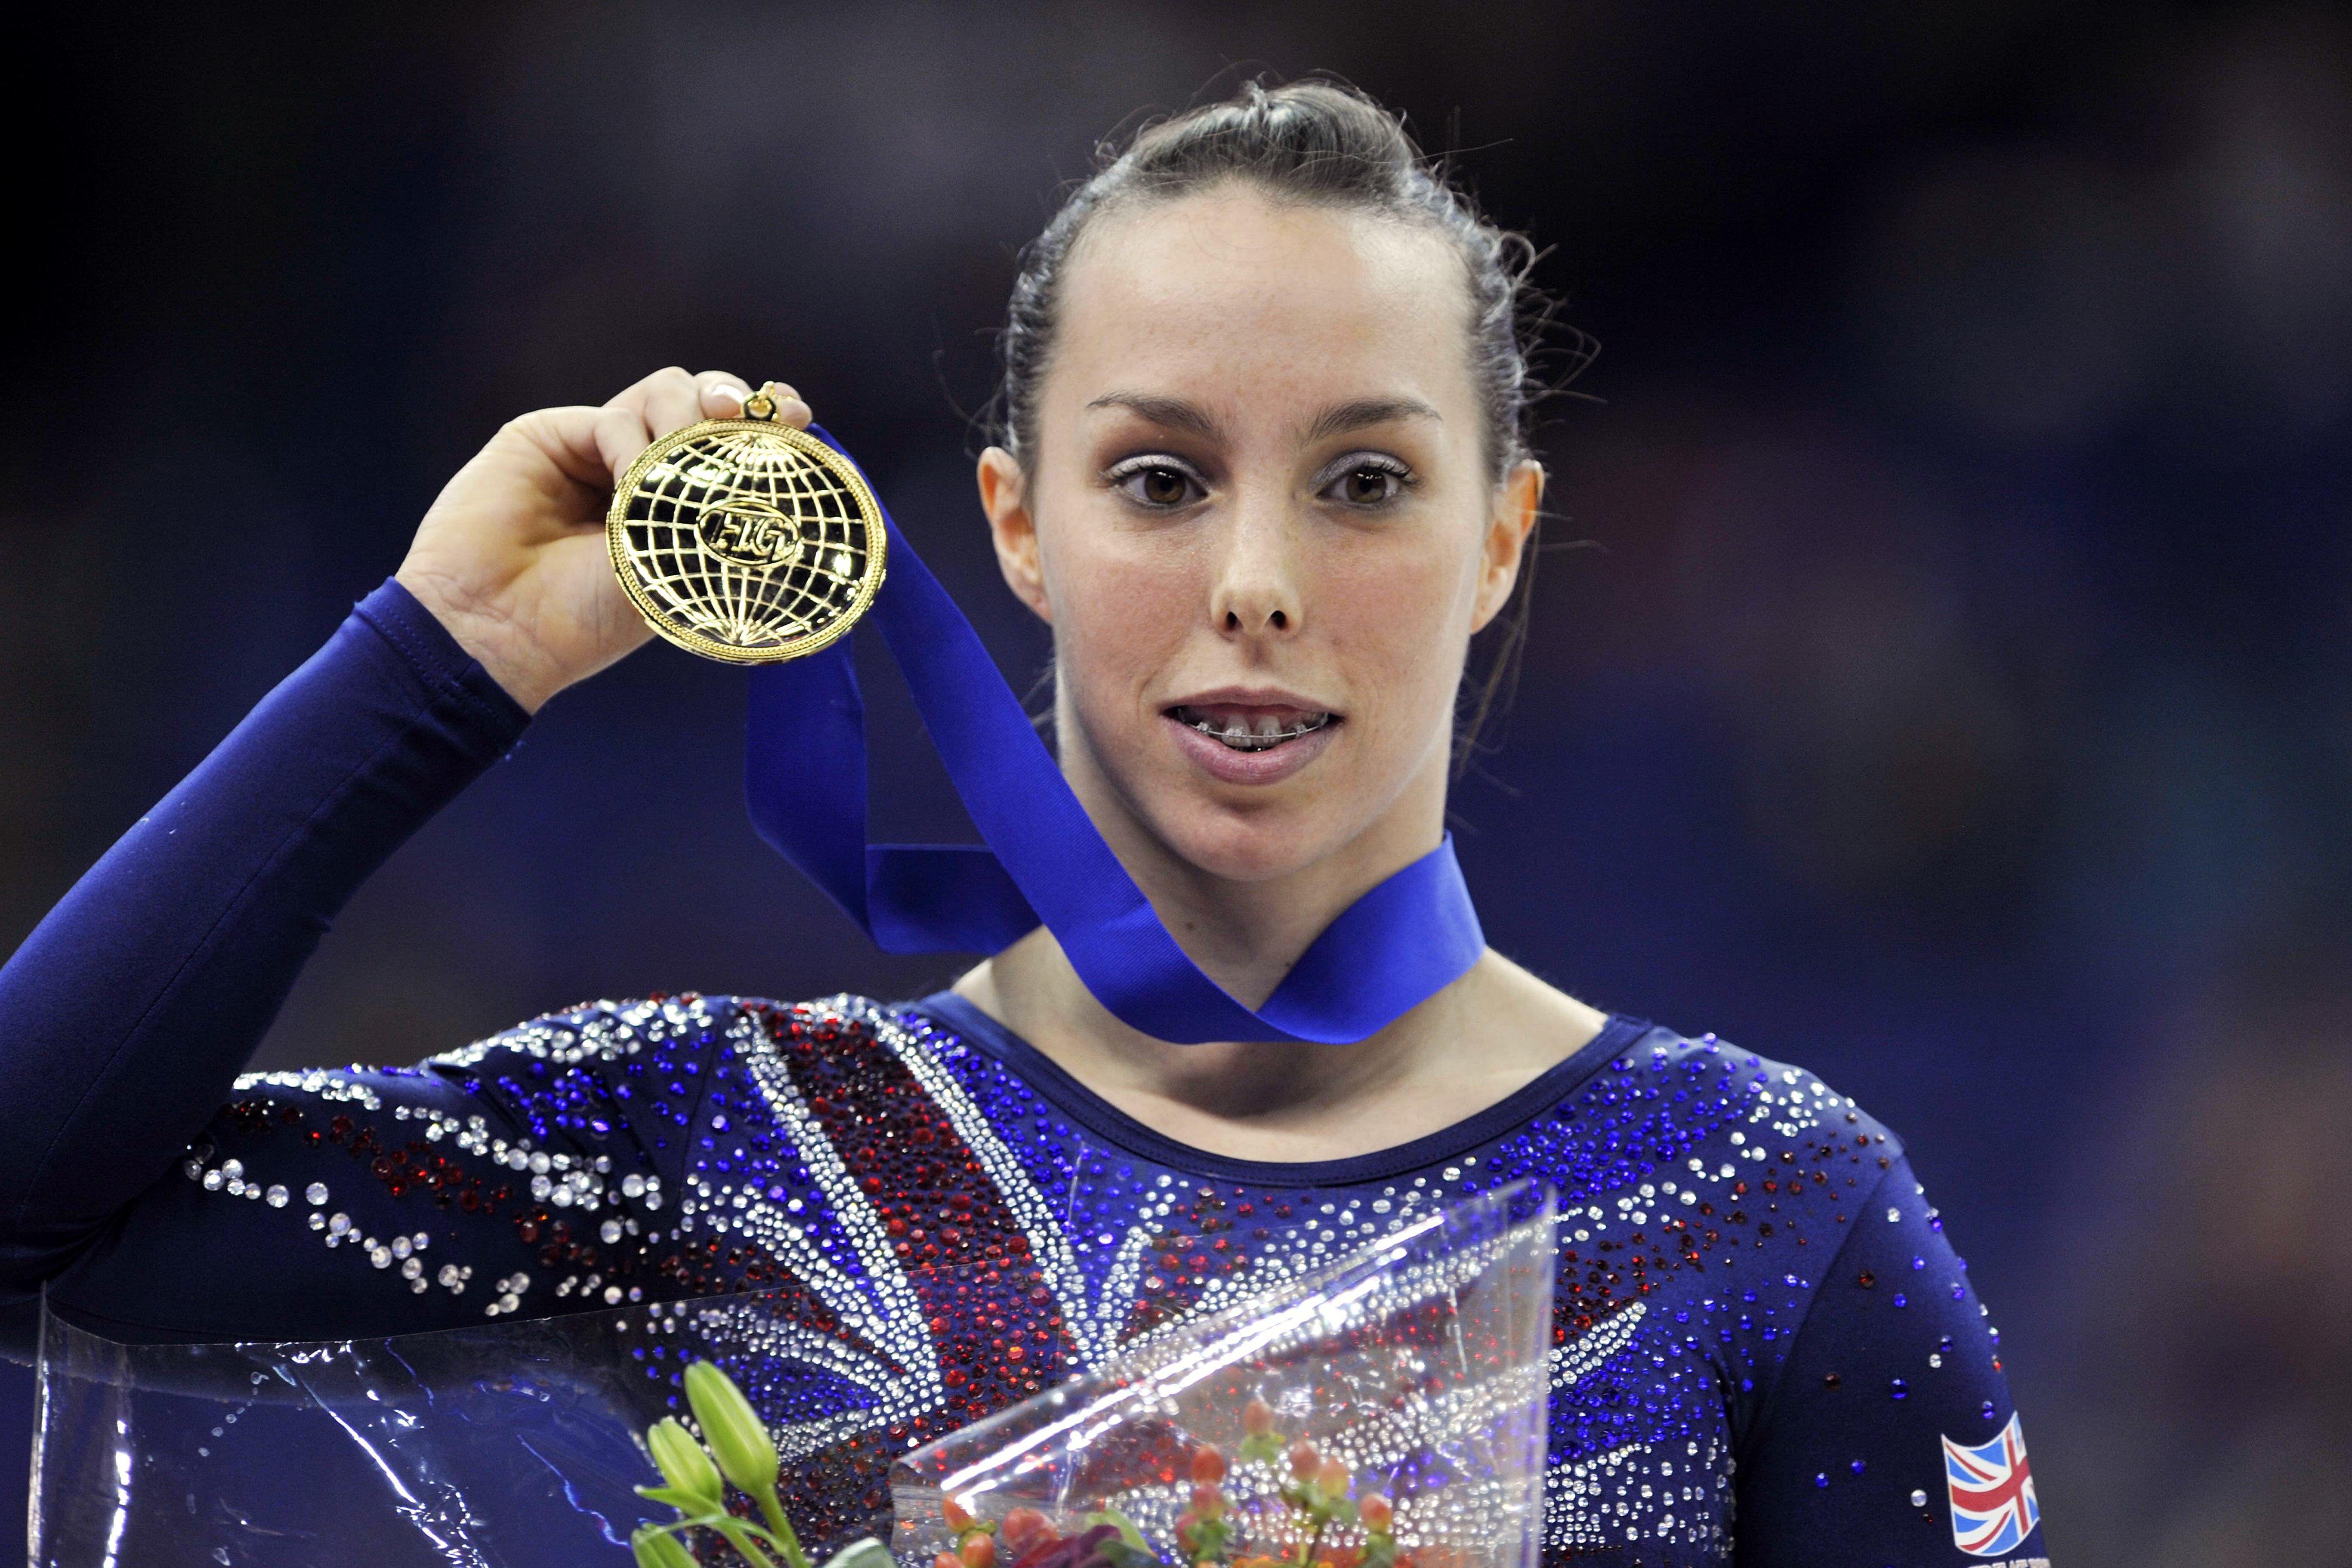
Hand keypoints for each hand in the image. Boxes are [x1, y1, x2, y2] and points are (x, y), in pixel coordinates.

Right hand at [395, 367, 813, 711]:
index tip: (796, 417)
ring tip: (675, 481)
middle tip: (743, 424)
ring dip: (685, 424)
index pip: (732, 441)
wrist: (501, 629)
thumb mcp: (678, 568)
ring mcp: (595, 449)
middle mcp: (641, 470)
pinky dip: (635, 446)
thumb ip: (721, 513)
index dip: (767, 422)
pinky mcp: (551, 434)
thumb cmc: (588, 619)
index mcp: (679, 505)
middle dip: (733, 407)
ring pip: (666, 391)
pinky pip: (616, 415)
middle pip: (704, 401)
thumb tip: (773, 461)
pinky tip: (630, 489)